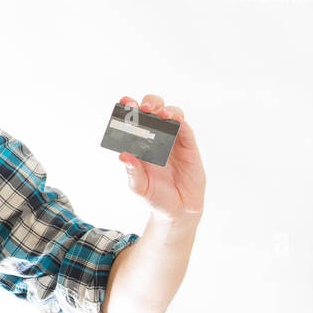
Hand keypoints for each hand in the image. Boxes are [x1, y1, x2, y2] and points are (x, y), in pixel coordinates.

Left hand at [116, 94, 204, 224]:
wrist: (178, 210)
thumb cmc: (155, 197)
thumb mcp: (140, 187)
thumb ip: (133, 172)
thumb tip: (122, 156)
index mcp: (140, 144)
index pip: (134, 120)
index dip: (129, 108)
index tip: (124, 102)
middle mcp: (156, 138)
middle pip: (153, 110)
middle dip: (148, 104)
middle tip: (143, 109)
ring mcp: (173, 140)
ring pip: (171, 114)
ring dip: (165, 110)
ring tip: (160, 114)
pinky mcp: (189, 146)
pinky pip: (186, 129)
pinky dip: (181, 122)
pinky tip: (176, 121)